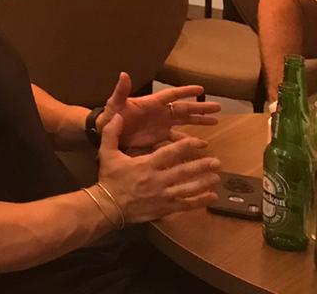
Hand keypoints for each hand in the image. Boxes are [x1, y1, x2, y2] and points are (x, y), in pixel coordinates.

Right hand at [96, 114, 220, 224]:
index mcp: (146, 164)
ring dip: (204, 183)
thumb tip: (117, 115)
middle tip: (216, 162)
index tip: (199, 142)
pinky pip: (186, 205)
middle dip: (202, 166)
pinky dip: (200, 201)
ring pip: (189, 188)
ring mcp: (163, 195)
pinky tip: (211, 197)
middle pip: (184, 171)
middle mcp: (158, 180)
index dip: (186, 146)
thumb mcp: (107, 152)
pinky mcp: (166, 208)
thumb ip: (112, 133)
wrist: (108, 206)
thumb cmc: (110, 178)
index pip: (169, 153)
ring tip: (217, 177)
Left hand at [97, 72, 219, 150]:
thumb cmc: (109, 116)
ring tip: (215, 122)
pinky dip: (188, 141)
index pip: (171, 95)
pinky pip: (177, 139)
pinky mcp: (158, 137)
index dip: (185, 91)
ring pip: (184, 122)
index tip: (201, 89)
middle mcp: (159, 113)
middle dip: (200, 107)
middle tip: (218, 108)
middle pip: (183, 108)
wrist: (105, 134)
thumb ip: (120, 91)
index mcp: (151, 103)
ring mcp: (160, 125)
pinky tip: (201, 145)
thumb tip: (124, 74)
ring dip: (198, 122)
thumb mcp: (114, 104)